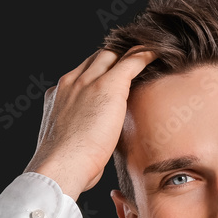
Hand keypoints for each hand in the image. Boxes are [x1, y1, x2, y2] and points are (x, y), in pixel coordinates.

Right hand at [24, 47, 155, 200]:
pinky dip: (145, 55)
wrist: (61, 165)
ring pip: (111, 55)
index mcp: (59, 95)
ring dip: (128, 53)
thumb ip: (80, 134)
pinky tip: (158, 53)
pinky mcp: (107, 85)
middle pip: (96, 59)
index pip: (82, 73)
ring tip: (147, 52)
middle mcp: (71, 82)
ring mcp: (88, 81)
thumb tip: (93, 146)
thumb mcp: (69, 143)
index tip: (111, 74)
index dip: (98, 70)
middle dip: (114, 57)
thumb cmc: (66, 165)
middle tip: (133, 59)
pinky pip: (131, 61)